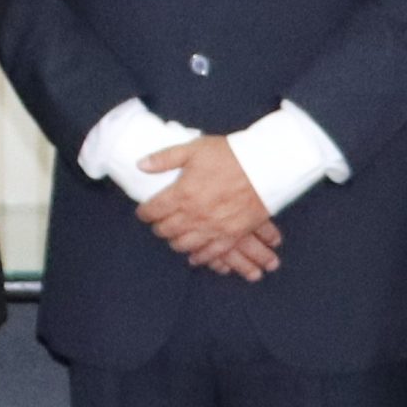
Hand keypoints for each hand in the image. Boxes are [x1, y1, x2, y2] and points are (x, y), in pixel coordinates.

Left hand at [135, 136, 280, 278]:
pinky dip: (199, 257)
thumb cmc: (230, 156)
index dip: (144, 212)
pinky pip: (210, 254)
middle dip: (158, 227)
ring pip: (183, 244)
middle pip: (165, 230)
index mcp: (182, 193)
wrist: (265, 167)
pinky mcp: (230, 235)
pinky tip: (194, 256)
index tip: (144, 211)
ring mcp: (212, 228)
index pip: (153, 211)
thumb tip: (141, 165)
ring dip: (175, 241)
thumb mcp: (194, 149)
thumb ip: (165, 158)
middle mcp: (194, 215)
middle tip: (158, 222)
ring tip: (174, 235)